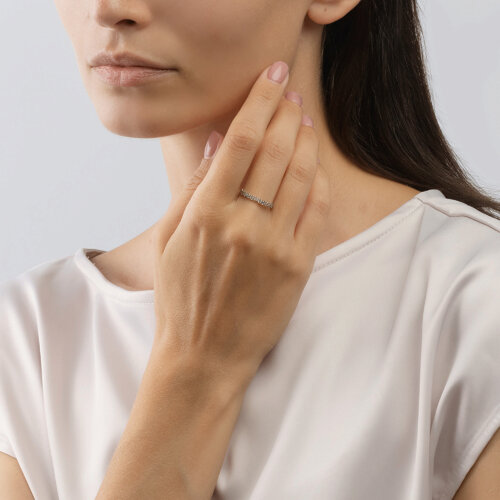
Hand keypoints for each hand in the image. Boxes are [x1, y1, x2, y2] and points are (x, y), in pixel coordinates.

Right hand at [151, 61, 330, 385]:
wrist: (203, 356)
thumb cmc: (180, 298)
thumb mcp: (169, 240)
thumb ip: (193, 188)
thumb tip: (216, 143)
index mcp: (205, 215)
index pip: (239, 143)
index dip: (259, 103)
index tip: (272, 77)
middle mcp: (242, 225)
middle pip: (274, 152)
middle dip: (285, 113)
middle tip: (290, 93)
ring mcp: (274, 246)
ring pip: (299, 177)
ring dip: (304, 141)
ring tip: (303, 120)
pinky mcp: (297, 267)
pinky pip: (314, 212)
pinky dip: (316, 182)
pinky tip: (313, 164)